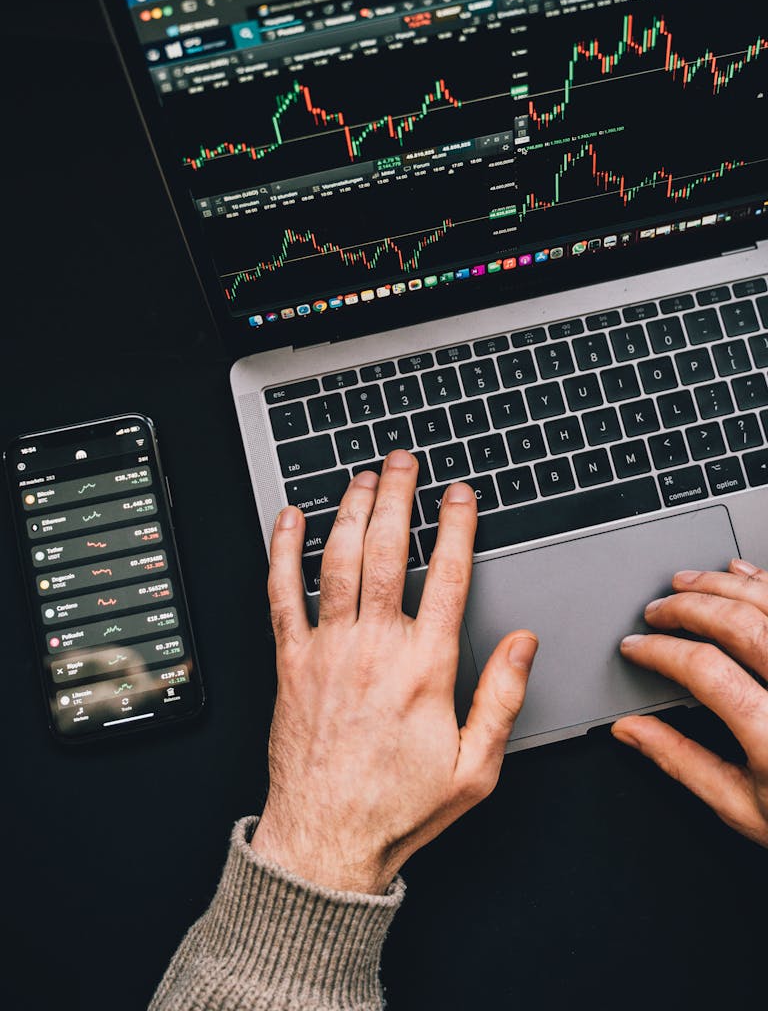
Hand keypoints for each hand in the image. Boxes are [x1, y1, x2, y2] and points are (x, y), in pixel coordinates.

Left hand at [250, 449, 537, 893]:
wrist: (326, 840)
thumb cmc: (399, 807)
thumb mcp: (476, 766)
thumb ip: (503, 698)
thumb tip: (525, 643)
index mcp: (425, 667)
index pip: (448, 575)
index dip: (457, 525)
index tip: (460, 495)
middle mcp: (375, 647)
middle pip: (387, 550)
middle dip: (398, 496)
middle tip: (403, 462)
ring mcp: (327, 649)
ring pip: (337, 560)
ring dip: (350, 510)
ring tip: (362, 477)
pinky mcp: (290, 662)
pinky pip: (281, 593)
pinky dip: (283, 550)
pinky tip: (289, 519)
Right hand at [612, 558, 767, 847]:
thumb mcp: (742, 805)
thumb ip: (682, 762)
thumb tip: (631, 731)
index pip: (706, 671)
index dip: (661, 651)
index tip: (636, 646)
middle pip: (739, 625)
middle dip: (686, 607)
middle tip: (657, 611)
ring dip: (723, 585)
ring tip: (687, 584)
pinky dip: (764, 582)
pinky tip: (741, 575)